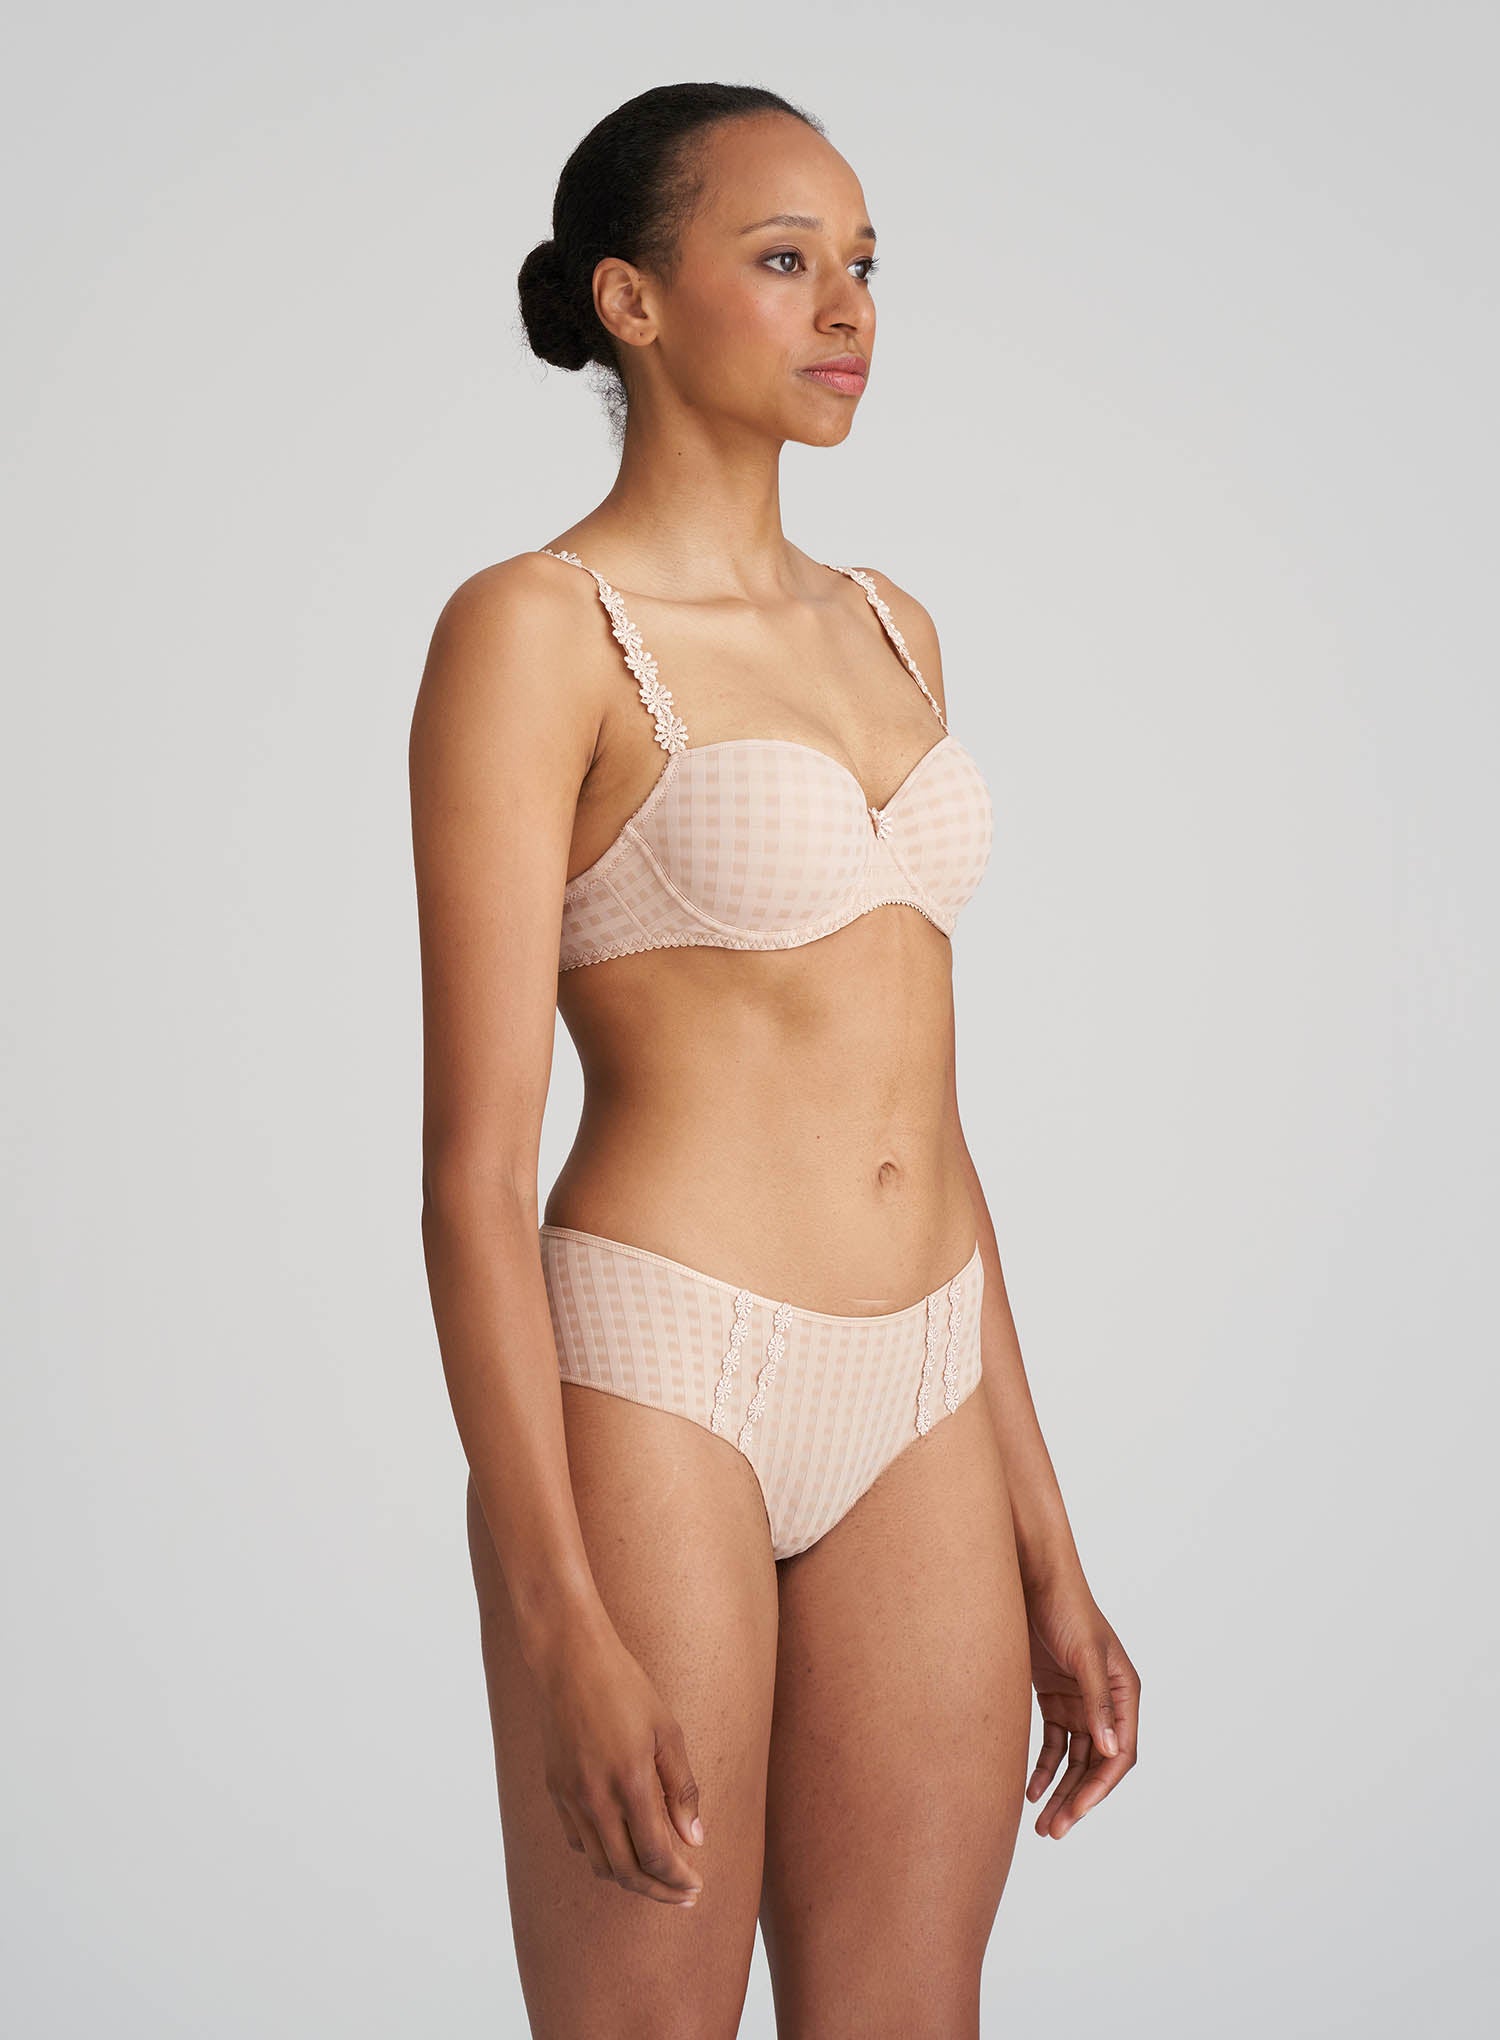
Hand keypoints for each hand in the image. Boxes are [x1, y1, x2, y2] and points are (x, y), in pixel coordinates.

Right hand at [533, 1613, 705, 1905]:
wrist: (569, 1660)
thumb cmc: (625, 1687)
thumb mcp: (668, 1731)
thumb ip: (681, 1789)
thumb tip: (695, 1840)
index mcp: (630, 1782)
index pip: (657, 1855)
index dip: (679, 1880)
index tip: (697, 1887)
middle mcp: (596, 1798)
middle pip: (627, 1872)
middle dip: (659, 1891)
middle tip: (684, 1896)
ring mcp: (570, 1797)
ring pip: (599, 1863)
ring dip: (630, 1878)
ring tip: (656, 1877)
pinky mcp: (555, 1790)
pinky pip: (578, 1841)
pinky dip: (602, 1854)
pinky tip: (621, 1845)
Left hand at [1022, 1569, 1139, 1838]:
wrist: (1030, 1577)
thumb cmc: (1064, 1608)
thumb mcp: (1084, 1654)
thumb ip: (1097, 1702)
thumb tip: (1112, 1751)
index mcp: (1124, 1692)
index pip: (1120, 1753)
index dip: (1100, 1787)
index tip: (1075, 1812)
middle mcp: (1105, 1701)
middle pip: (1097, 1763)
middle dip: (1077, 1798)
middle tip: (1054, 1831)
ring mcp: (1079, 1700)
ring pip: (1074, 1759)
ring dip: (1061, 1791)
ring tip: (1042, 1825)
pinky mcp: (1054, 1696)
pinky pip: (1053, 1743)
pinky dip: (1044, 1768)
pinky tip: (1030, 1790)